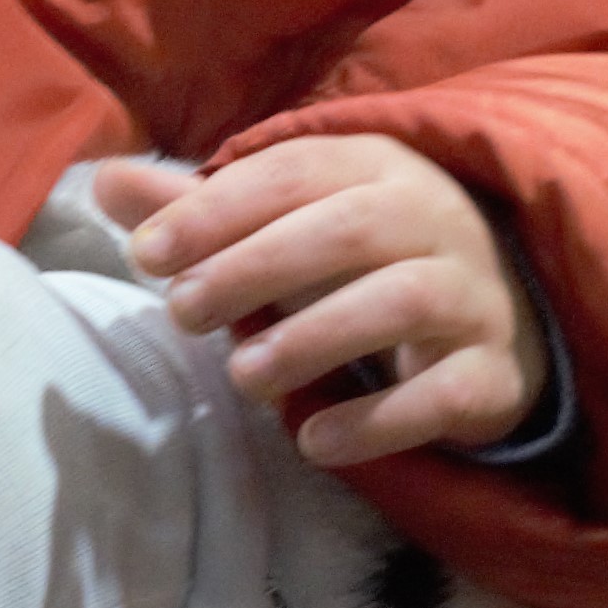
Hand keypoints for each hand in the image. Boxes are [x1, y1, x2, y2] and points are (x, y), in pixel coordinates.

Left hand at [104, 137, 547, 466]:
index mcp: (375, 167)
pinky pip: (446, 393)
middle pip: (346, 231)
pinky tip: (313, 441)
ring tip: (242, 377)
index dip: (216, 210)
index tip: (145, 253)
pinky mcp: (495, 374)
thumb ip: (201, 208)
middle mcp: (435, 219)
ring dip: (313, 338)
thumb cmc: (365, 257)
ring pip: (404, 302)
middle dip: (253, 268)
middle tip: (181, 313)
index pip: (292, 173)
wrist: (501, 316)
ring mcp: (476, 296)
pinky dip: (379, 420)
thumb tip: (105, 181)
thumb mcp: (289, 221)